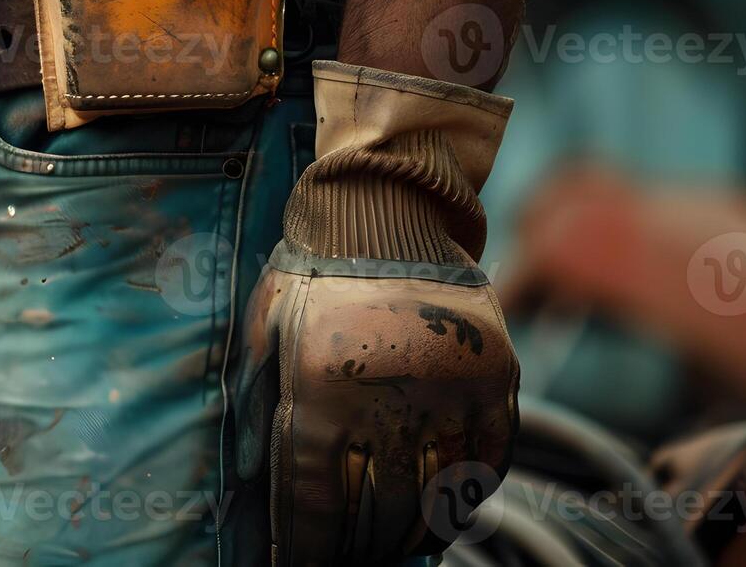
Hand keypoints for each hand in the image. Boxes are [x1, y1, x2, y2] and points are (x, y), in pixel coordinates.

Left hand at [236, 61, 518, 563]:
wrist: (384, 213)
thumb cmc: (309, 277)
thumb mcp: (265, 335)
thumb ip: (257, 405)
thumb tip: (251, 486)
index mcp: (320, 387)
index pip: (313, 500)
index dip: (306, 547)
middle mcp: (388, 395)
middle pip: (375, 509)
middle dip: (359, 550)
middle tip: (351, 563)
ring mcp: (448, 388)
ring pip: (434, 494)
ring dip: (411, 535)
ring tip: (393, 555)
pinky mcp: (494, 376)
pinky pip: (486, 460)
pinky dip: (466, 499)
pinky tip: (444, 522)